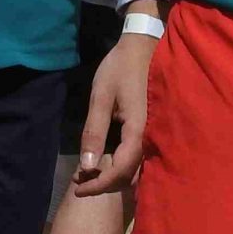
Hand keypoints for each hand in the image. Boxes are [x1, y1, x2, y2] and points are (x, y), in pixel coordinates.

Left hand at [72, 27, 155, 196]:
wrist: (143, 46)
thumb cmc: (120, 69)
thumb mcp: (101, 97)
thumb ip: (94, 132)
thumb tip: (87, 167)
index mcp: (138, 130)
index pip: (120, 170)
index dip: (98, 184)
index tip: (78, 187)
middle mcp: (151, 137)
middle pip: (130, 175)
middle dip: (104, 183)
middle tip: (80, 179)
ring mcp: (155, 134)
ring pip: (137, 169)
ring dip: (114, 176)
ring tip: (90, 172)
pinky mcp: (153, 130)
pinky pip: (141, 158)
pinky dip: (123, 166)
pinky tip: (108, 160)